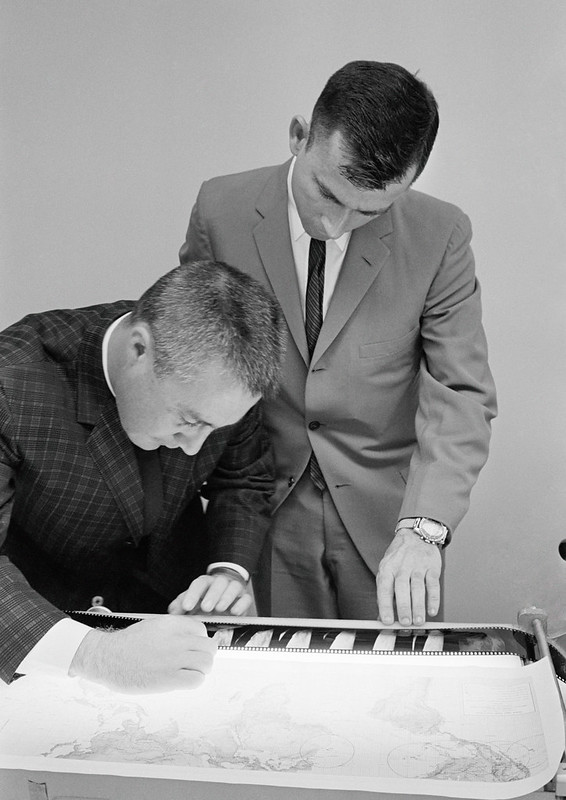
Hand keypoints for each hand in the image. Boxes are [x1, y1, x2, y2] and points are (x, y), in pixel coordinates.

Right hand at [68, 615, 216, 692]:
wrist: (106, 658)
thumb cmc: (128, 644)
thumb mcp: (153, 625)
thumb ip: (174, 629)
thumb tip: (195, 637)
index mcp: (171, 624)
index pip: (201, 629)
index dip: (200, 640)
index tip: (193, 648)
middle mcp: (175, 639)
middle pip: (209, 646)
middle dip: (205, 655)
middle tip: (196, 662)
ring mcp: (172, 659)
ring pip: (206, 663)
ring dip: (202, 669)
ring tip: (191, 672)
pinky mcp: (168, 678)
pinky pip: (197, 680)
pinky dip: (194, 681)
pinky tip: (184, 681)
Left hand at [168, 570, 252, 615]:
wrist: (224, 595)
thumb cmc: (205, 599)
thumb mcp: (192, 601)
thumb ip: (181, 605)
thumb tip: (173, 611)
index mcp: (206, 583)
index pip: (199, 583)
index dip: (192, 594)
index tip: (187, 606)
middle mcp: (220, 583)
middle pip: (218, 583)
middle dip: (212, 595)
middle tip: (206, 608)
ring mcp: (234, 589)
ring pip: (233, 587)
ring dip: (226, 597)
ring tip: (220, 609)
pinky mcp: (244, 598)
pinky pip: (246, 598)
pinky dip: (241, 604)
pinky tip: (235, 612)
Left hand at [376, 529, 441, 625]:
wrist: (416, 535)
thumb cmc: (399, 557)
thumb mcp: (387, 570)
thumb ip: (385, 593)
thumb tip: (382, 616)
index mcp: (387, 568)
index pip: (384, 588)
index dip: (385, 605)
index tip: (387, 621)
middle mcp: (401, 566)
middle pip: (401, 588)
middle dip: (404, 607)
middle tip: (406, 623)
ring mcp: (417, 566)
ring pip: (417, 587)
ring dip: (418, 606)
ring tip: (418, 621)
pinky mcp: (432, 566)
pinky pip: (433, 584)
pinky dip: (433, 598)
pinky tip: (432, 610)